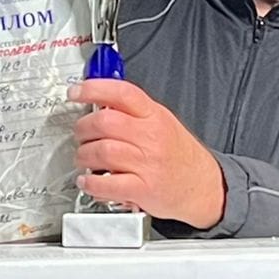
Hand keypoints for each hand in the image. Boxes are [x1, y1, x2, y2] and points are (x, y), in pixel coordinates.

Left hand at [68, 79, 225, 228]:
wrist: (203, 186)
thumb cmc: (179, 155)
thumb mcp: (162, 122)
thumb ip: (133, 112)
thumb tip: (98, 102)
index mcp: (154, 116)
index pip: (121, 93)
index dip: (93, 88)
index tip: (75, 92)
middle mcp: (151, 137)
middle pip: (105, 122)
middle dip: (83, 128)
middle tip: (80, 134)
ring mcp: (147, 164)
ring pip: (102, 151)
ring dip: (83, 156)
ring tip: (83, 158)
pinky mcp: (143, 189)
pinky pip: (107, 184)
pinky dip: (90, 183)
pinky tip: (87, 181)